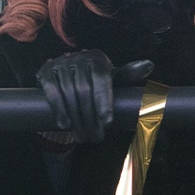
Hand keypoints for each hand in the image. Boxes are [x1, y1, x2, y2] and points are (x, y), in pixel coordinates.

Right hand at [36, 49, 153, 141]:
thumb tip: (149, 65)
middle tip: (96, 137)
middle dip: (90, 117)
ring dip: (76, 118)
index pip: (102, 79)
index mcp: (98, 58)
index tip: (107, 122)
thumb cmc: (97, 84)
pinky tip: (65, 125)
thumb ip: (129, 76)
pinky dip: (59, 109)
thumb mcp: (113, 81)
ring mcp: (60, 63)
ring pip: (68, 92)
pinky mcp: (45, 71)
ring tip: (83, 136)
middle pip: (84, 89)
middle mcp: (78, 56)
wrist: (68, 81)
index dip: (104, 101)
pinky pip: (52, 91)